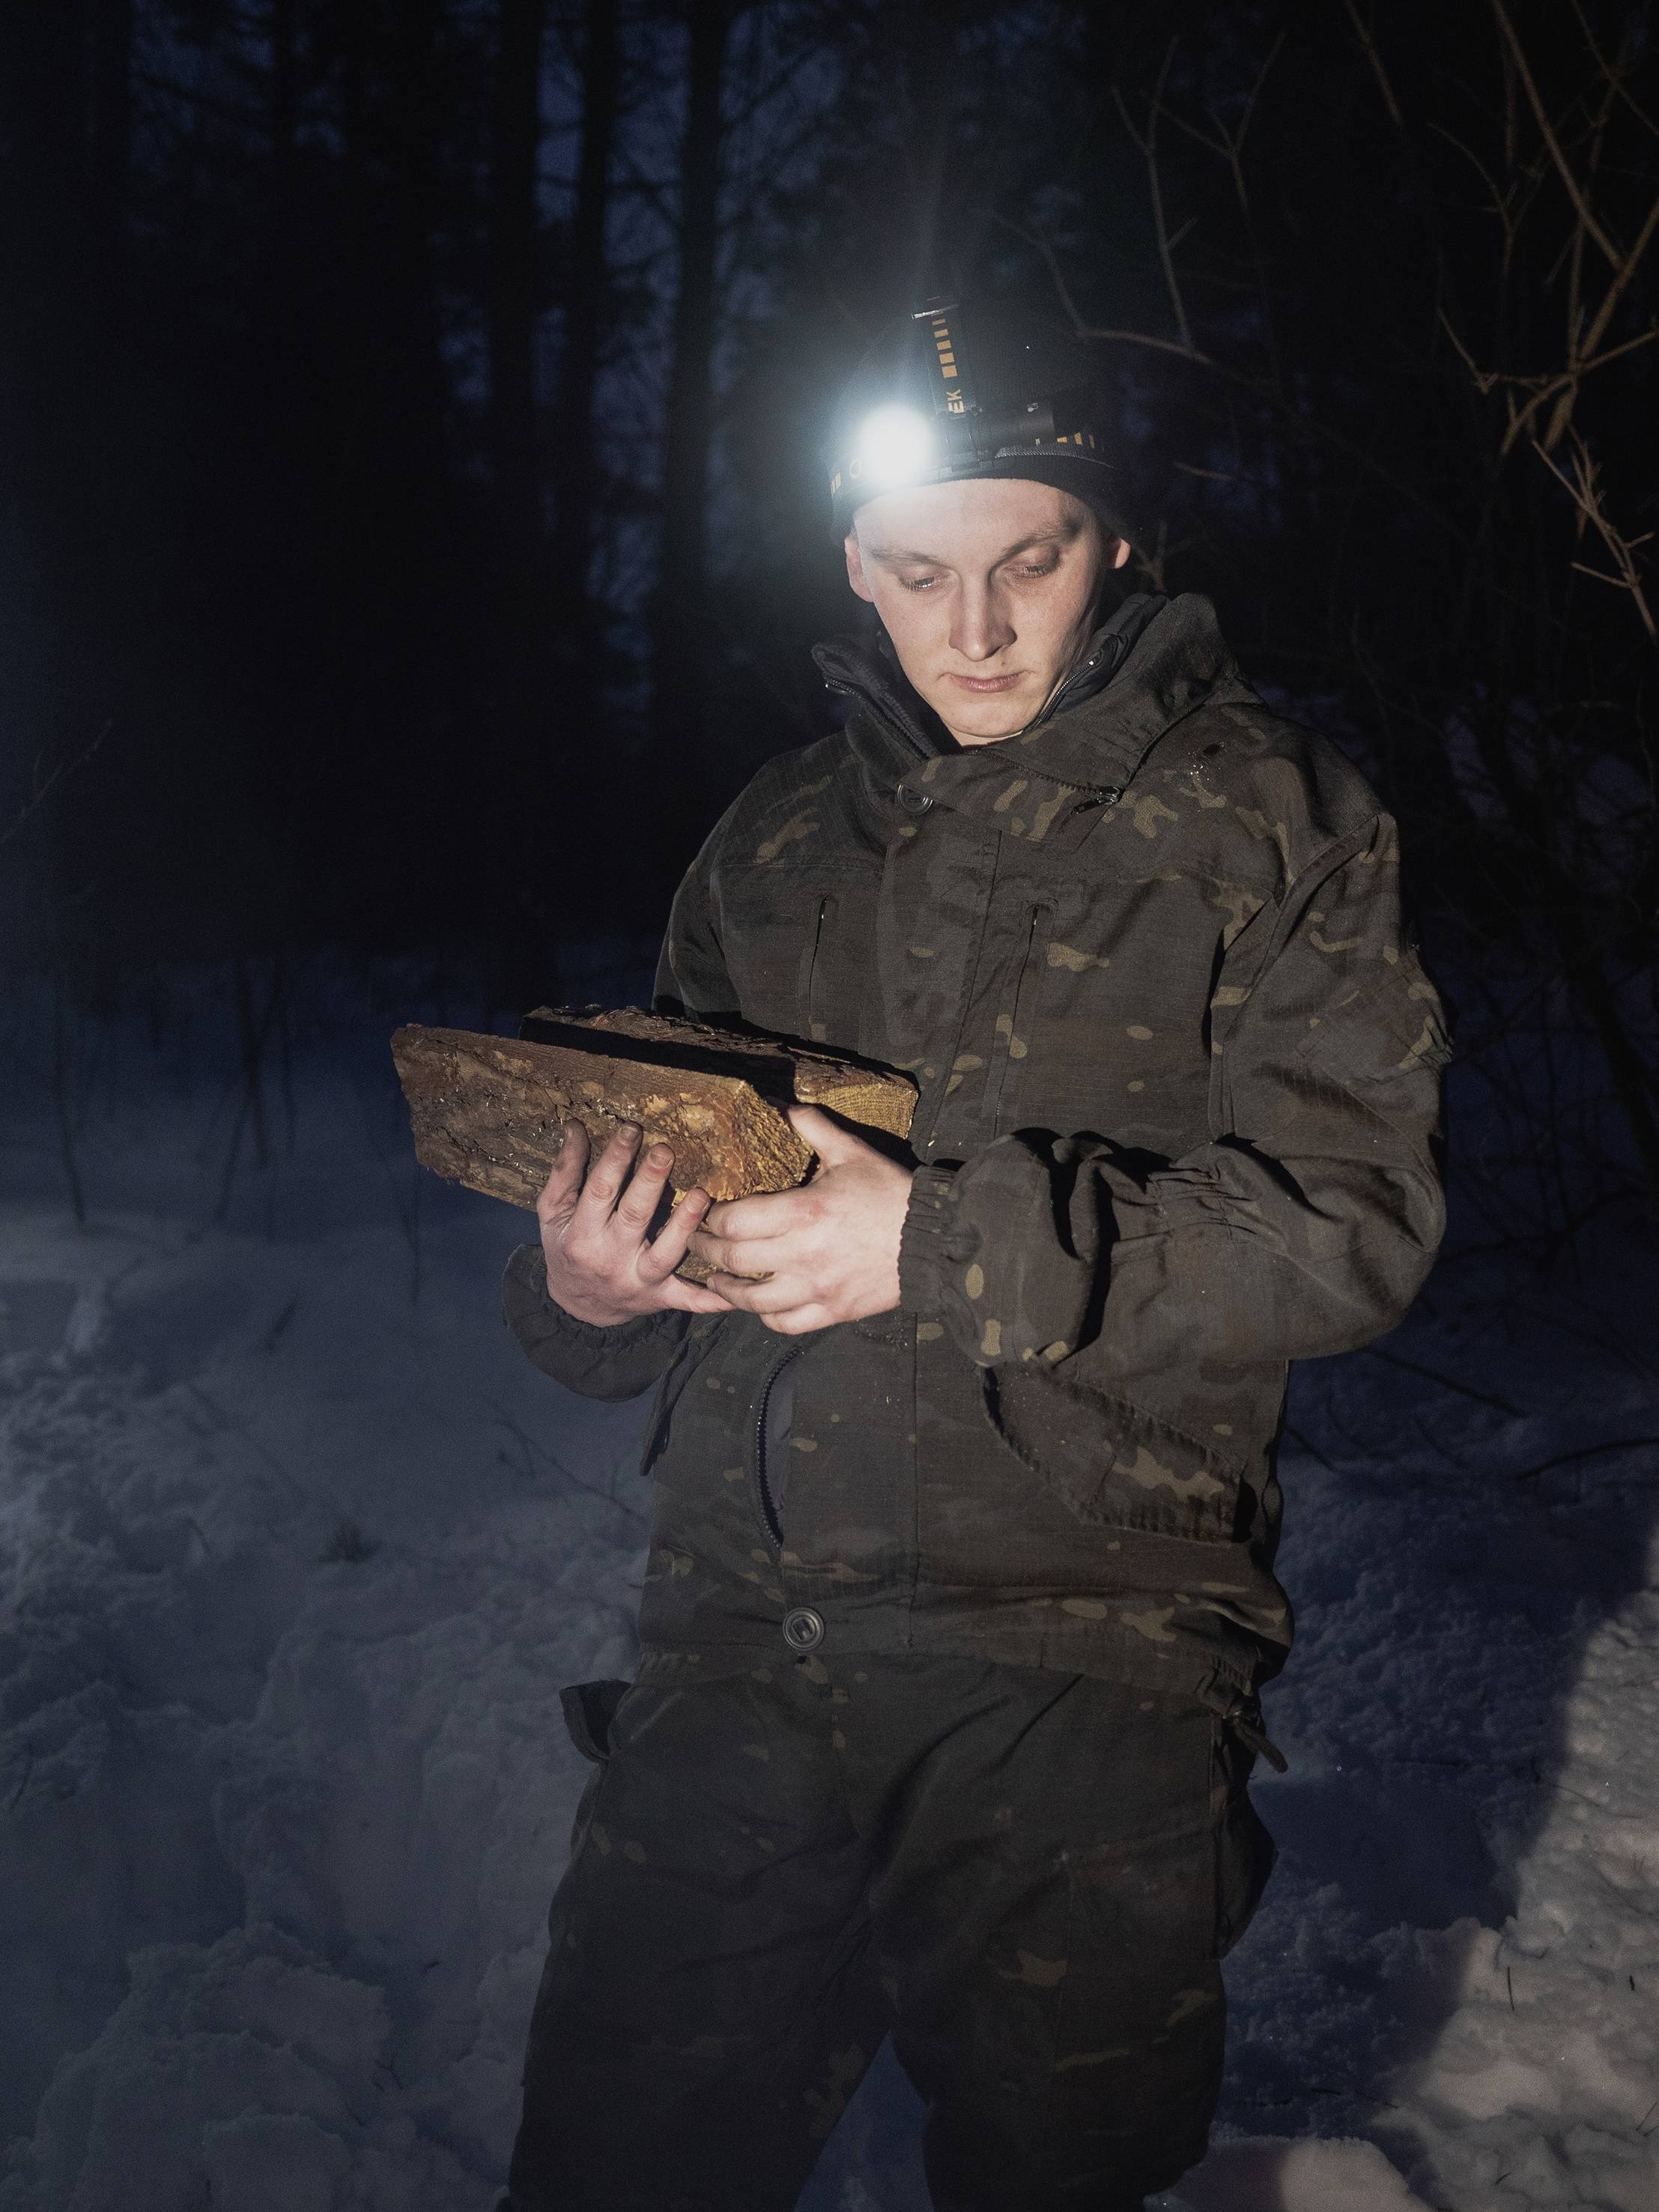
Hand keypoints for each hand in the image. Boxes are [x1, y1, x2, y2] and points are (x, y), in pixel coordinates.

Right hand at [537, 1121, 732, 1325]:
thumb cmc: (567, 1247)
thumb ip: (565, 1170)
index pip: (600, 1190)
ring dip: (684, 1225)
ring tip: (702, 1194)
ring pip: (665, 1254)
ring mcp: (638, 1281)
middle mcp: (610, 1259)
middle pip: (634, 1217)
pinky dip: (710, 1300)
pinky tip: (731, 1292)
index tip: (632, 1129)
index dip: (615, 1159)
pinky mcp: (660, 1298)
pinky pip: (687, 1300)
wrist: (578, 1305)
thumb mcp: (554, 1212)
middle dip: (650, 1182)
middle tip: (666, 1150)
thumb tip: (575, 1126)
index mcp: (582, 1235)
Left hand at [687, 1106, 910, 1333]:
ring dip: (726, 1289)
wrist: (932, 1241)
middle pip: (735, 1258)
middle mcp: (803, 1255)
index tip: (705, 1211)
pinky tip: (757, 1305)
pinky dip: (765, 1317)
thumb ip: (813, 1128)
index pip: (735, 1221)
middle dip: (706, 1250)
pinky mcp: (832, 1311)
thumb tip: (781, 1105)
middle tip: (694, 1241)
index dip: (711, 1217)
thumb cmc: (890, 1194)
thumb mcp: (852, 1152)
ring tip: (715, 1278)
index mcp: (805, 1212)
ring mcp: (816, 1288)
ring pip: (753, 1300)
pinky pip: (785, 1323)